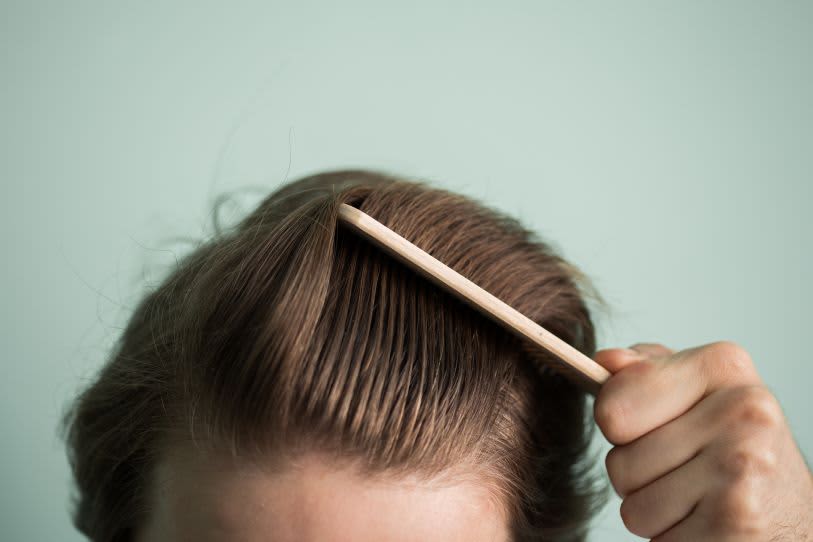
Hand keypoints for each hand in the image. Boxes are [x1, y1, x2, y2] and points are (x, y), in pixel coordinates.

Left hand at [593, 341, 812, 540]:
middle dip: (634, 474)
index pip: (613, 403)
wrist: (791, 512)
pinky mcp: (738, 520)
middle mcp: (741, 410)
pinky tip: (706, 521)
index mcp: (722, 366)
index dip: (613, 423)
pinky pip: (658, 538)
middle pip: (618, 461)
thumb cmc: (731, 447)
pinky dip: (673, 537)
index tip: (644, 425)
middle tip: (679, 469)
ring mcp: (741, 466)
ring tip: (692, 496)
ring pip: (633, 505)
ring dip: (651, 510)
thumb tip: (605, 361)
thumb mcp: (694, 393)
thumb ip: (645, 371)